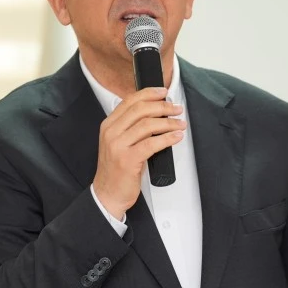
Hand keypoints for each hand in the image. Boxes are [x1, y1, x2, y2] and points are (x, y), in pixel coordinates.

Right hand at [93, 87, 185, 219]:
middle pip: (141, 109)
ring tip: (180, 124)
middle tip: (177, 109)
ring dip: (169, 123)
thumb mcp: (118, 143)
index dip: (149, 94)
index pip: (130, 101)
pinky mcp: (128, 160)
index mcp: (108, 125)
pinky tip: (176, 138)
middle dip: (163, 106)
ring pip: (148, 125)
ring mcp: (118, 146)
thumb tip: (154, 112)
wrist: (107, 194)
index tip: (164, 92)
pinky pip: (152, 143)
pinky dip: (167, 138)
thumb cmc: (116, 169)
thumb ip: (130, 127)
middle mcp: (111, 132)